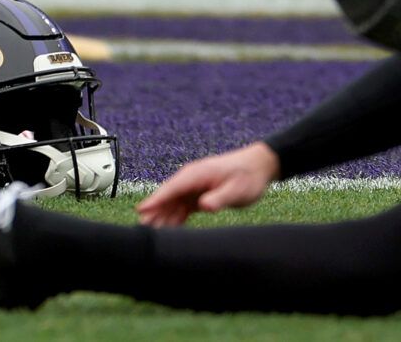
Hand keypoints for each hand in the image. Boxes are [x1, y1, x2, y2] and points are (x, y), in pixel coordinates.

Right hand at [136, 142, 278, 226]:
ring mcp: (194, 187)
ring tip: (150, 233)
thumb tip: (204, 206)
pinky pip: (182, 208)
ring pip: (173, 204)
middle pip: (168, 197)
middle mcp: (191, 180)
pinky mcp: (199, 195)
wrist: (258, 167)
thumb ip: (219, 197)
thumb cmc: (247, 176)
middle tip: (141, 230)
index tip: (142, 210)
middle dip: (154, 212)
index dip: (156, 200)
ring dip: (162, 217)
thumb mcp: (237, 189)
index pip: (172, 188)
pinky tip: (168, 230)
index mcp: (197, 174)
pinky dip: (175, 218)